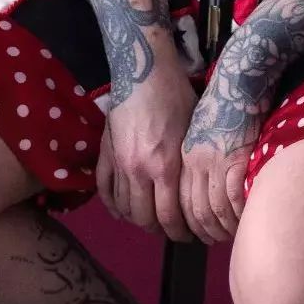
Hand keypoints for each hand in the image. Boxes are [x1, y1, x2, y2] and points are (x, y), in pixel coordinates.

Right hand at [96, 59, 200, 243]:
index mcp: (165, 166)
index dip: (178, 232)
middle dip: (159, 230)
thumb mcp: (193, 131)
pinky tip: (122, 210)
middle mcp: (139, 170)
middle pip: (144, 219)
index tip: (188, 234)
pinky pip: (104, 190)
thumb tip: (199, 187)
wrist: (144, 69)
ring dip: (137, 219)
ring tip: (150, 219)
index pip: (169, 216)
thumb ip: (188, 163)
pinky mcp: (104, 153)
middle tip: (170, 230)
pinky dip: (113, 205)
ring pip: (124, 208)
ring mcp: (118, 163)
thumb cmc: (176, 95)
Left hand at [178, 59, 272, 244]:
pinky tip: (246, 219)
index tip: (196, 232)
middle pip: (191, 212)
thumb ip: (194, 158)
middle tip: (216, 239)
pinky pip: (233, 200)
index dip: (185, 224)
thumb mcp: (196, 130)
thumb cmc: (221, 101)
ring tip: (233, 234)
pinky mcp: (233, 160)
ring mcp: (212, 162)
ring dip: (223, 228)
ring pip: (212, 211)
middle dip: (204, 232)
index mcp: (181, 156)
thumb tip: (200, 184)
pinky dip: (239, 215)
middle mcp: (192, 163)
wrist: (238, 78)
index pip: (176, 203)